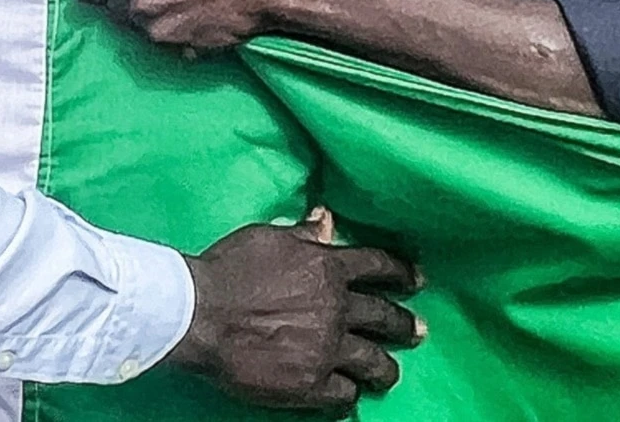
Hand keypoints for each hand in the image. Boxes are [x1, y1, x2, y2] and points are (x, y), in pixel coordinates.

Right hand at [167, 209, 424, 413]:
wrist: (201, 314)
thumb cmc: (228, 270)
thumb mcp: (268, 237)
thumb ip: (303, 234)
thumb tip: (325, 220)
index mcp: (329, 268)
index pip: (377, 266)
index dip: (401, 272)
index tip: (417, 279)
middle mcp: (337, 308)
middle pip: (384, 316)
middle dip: (405, 325)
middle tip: (419, 331)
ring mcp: (327, 349)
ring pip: (372, 361)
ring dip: (385, 368)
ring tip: (391, 374)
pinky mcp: (310, 384)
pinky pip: (343, 394)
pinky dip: (349, 395)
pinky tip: (351, 398)